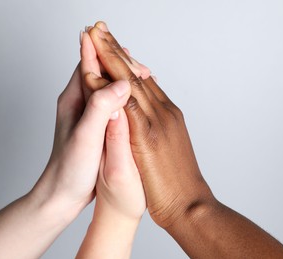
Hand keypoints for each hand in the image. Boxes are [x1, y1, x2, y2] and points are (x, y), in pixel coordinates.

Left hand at [32, 61, 131, 219]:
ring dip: (126, 81)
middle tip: (146, 71)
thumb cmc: (69, 169)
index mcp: (73, 99)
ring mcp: (89, 115)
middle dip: (123, 66)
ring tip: (146, 78)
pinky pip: (113, 104)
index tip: (134, 59)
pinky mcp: (97, 127)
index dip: (112, 56)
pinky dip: (127, 98)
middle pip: (101, 72)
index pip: (90, 64)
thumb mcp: (85, 136)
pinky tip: (139, 101)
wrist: (62, 195)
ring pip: (109, 88)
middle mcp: (80, 103)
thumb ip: (101, 107)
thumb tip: (123, 83)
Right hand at [86, 22, 282, 258]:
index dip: (108, 60)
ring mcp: (170, 116)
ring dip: (126, 59)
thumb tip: (112, 101)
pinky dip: (138, 77)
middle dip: (115, 51)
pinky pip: (153, 92)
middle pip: (134, 75)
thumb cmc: (160, 192)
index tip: (93, 38)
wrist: (188, 205)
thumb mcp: (136, 163)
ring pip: (144, 81)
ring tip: (112, 42)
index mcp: (149, 125)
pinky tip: (133, 70)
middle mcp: (163, 115)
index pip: (125, 84)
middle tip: (100, 29)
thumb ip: (123, 131)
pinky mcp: (173, 121)